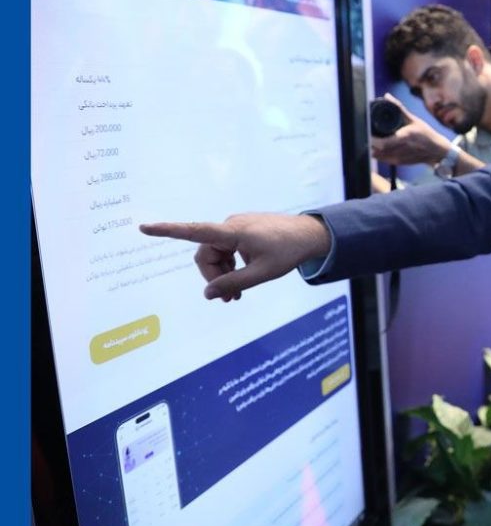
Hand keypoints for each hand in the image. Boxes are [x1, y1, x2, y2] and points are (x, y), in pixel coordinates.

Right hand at [139, 213, 330, 301]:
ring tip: (236, 295)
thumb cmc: (288, 251)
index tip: (144, 227)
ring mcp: (236, 226)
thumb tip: (208, 294)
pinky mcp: (242, 230)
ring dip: (222, 274)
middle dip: (214, 277)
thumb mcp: (262, 273)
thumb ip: (234, 284)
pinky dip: (230, 265)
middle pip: (206, 255)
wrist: (310, 234)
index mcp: (233, 232)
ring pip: (216, 254)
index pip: (195, 231)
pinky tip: (241, 279)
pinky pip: (227, 249)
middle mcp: (230, 225)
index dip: (168, 231)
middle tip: (228, 300)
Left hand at [369, 94, 450, 166]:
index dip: (371, 138)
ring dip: (372, 147)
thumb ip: (399, 108)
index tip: (367, 130)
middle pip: (376, 150)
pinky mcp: (397, 163)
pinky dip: (377, 152)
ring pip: (377, 155)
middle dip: (369, 141)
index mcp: (404, 138)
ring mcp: (398, 159)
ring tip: (373, 137)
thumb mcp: (413, 119)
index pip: (381, 143)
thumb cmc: (426, 134)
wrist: (436, 151)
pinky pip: (382, 158)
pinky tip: (379, 145)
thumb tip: (387, 96)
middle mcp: (400, 150)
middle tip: (369, 132)